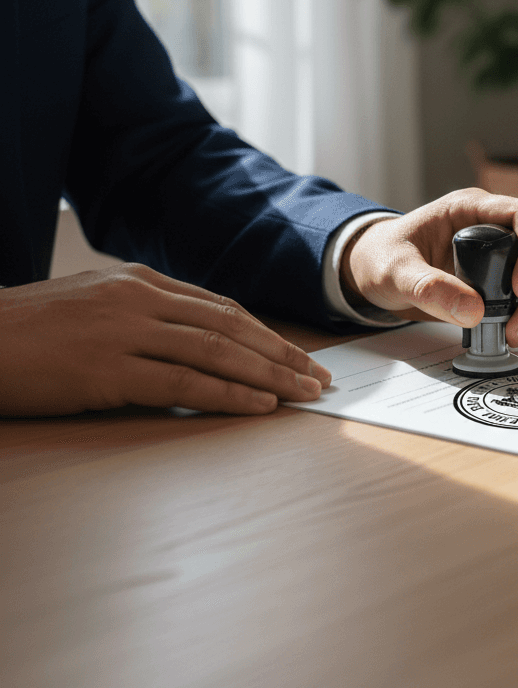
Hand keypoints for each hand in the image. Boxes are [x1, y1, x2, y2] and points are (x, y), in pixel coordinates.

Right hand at [0, 265, 331, 417]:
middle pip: (231, 327)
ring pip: (216, 352)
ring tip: (303, 394)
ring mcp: (125, 333)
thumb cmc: (29, 328)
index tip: (297, 355)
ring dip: (268, 375)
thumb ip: (143, 313)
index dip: (266, 334)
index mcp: (141, 282)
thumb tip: (193, 337)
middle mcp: (141, 300)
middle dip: (281, 354)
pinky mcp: (107, 370)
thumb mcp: (94, 303)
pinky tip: (257, 405)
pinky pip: (182, 384)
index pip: (222, 308)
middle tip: (317, 377)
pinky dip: (226, 394)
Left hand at [342, 188, 517, 346]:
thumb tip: (473, 312)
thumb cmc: (381, 258)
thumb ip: (428, 288)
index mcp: (471, 208)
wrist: (373, 271)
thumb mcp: (395, 271)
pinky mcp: (501, 280)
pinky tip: (511, 333)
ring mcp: (502, 253)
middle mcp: (495, 226)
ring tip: (515, 335)